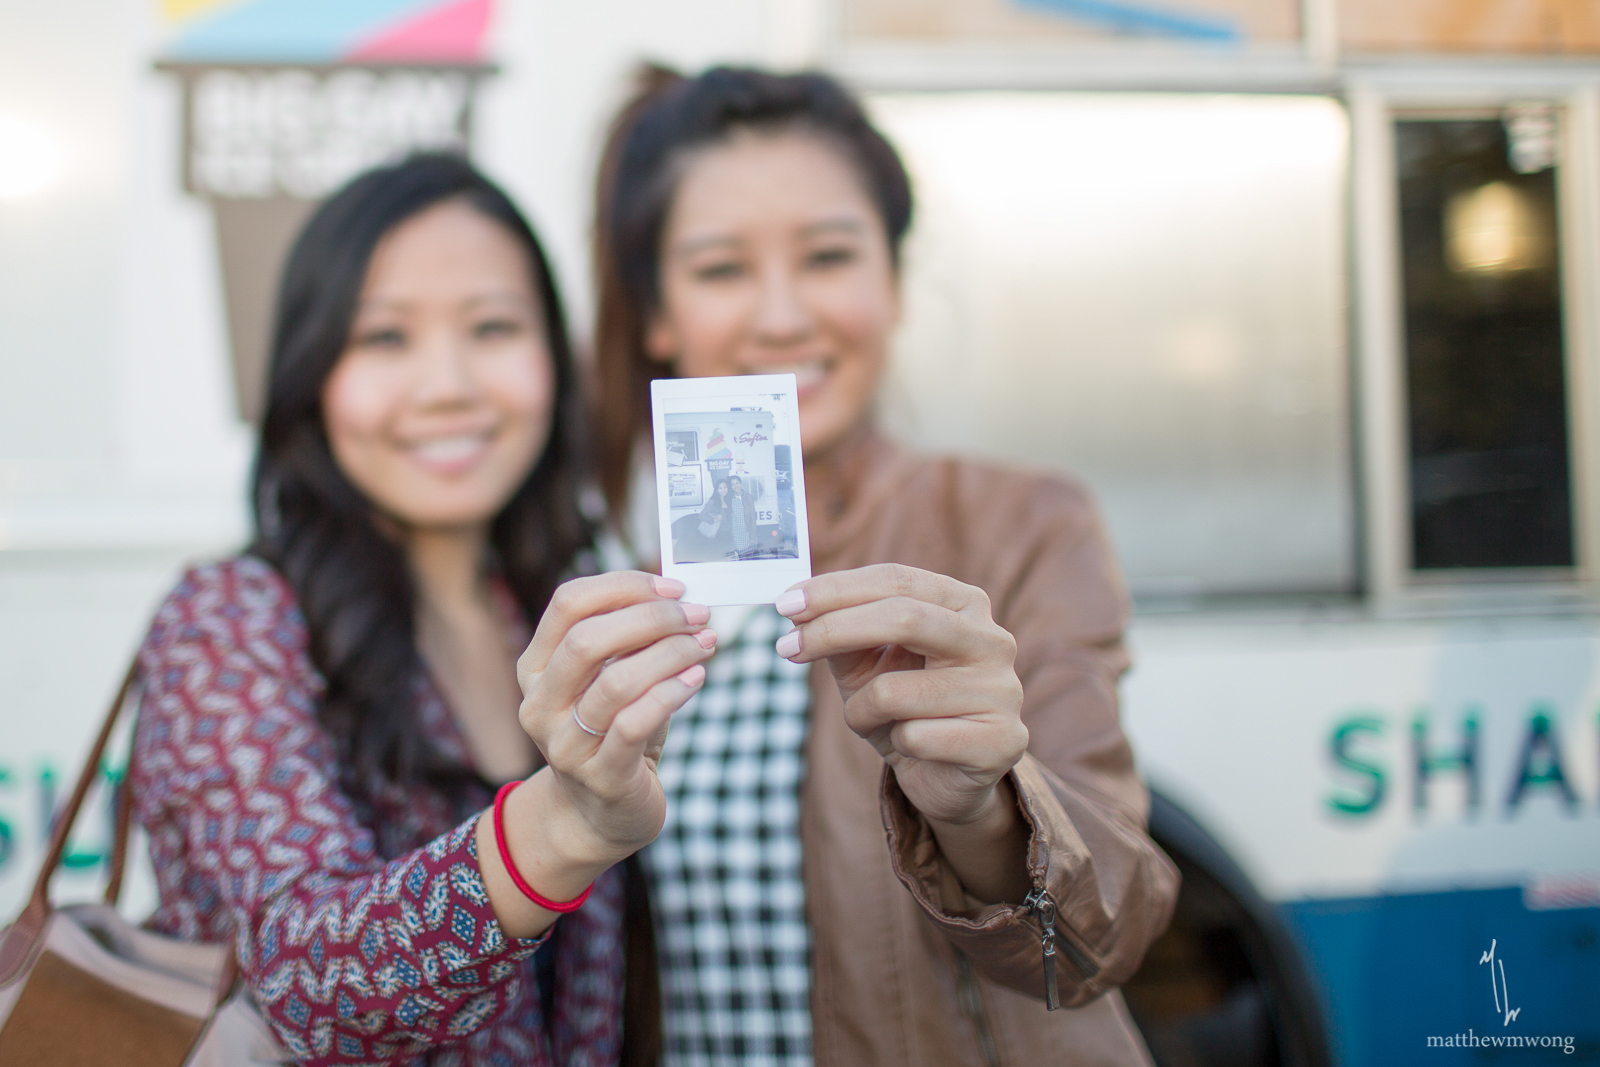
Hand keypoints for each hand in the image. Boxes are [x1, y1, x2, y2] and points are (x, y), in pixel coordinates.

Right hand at [477, 571, 714, 935]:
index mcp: (536, 667)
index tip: (674, 587)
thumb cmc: (614, 732)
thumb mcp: (611, 679)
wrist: (599, 815)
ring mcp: (565, 744)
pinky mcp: (600, 776)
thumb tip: (678, 592)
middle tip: (697, 614)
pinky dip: (671, 694)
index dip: (624, 585)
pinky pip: (633, 725)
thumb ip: (630, 639)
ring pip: (614, 681)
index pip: (569, 603)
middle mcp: (539, 703)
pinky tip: (697, 679)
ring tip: (706, 643)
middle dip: (651, 617)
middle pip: (587, 638)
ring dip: (670, 653)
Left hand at [774, 564, 1030, 901]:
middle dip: (834, 630)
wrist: (947, 779)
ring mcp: (1003, 690)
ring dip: (859, 710)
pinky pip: (917, 737)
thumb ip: (840, 632)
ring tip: (869, 720)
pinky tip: (911, 748)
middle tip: (785, 648)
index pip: (897, 580)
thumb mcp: (867, 665)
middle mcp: (992, 639)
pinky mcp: (1002, 740)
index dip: (836, 589)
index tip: (784, 605)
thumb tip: (797, 610)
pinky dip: (896, 744)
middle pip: (904, 618)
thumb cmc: (904, 709)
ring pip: (896, 690)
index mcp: (963, 604)